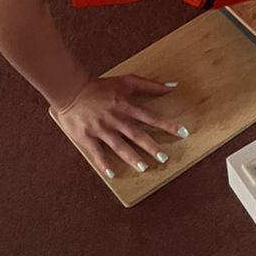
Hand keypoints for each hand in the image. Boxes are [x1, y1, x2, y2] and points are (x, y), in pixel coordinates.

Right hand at [55, 75, 187, 177]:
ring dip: (132, 157)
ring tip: (144, 168)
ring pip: (119, 146)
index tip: (183, 133)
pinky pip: (96, 153)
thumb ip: (150, 85)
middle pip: (136, 135)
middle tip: (164, 158)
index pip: (151, 117)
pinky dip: (104, 164)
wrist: (71, 91)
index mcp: (126, 106)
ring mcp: (101, 129)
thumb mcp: (126, 81)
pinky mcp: (86, 138)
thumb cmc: (101, 86)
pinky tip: (112, 174)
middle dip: (151, 147)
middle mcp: (116, 119)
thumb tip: (173, 86)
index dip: (168, 125)